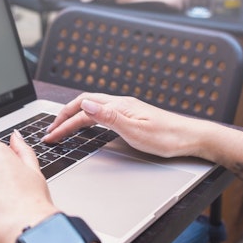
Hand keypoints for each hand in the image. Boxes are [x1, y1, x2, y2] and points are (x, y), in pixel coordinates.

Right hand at [43, 93, 209, 158]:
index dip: (64, 122)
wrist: (190, 138)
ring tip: (62, 128)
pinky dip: (86, 119)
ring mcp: (125, 109)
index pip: (82, 109)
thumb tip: (86, 104)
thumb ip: (108, 117)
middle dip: (64, 116)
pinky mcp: (130, 116)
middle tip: (51, 130)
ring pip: (91, 108)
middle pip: (83, 104)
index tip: (51, 134)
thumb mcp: (135, 131)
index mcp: (119, 105)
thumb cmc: (167, 137)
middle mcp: (120, 104)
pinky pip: (101, 113)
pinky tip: (86, 125)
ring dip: (74, 117)